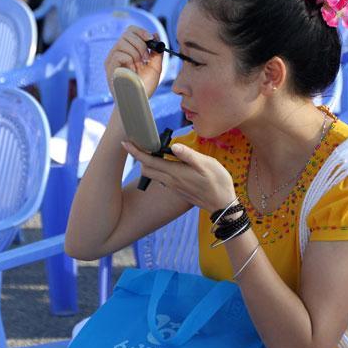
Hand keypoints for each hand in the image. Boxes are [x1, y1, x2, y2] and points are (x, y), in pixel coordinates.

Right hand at [105, 26, 162, 97]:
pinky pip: (119, 54)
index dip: (141, 31)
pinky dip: (129, 61)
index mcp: (128, 50)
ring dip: (135, 54)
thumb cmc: (144, 86)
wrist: (138, 100)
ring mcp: (112, 59)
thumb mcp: (155, 66)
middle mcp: (118, 52)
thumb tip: (155, 34)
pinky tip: (131, 71)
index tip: (151, 38)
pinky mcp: (109, 67)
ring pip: (123, 42)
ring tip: (137, 66)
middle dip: (140, 44)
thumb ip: (156, 51)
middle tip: (145, 58)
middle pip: (127, 34)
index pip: (130, 31)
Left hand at [122, 141, 236, 212]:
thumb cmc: (218, 182)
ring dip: (147, 163)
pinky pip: (161, 179)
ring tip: (150, 150)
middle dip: (138, 157)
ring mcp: (173, 187)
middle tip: (138, 142)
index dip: (136, 152)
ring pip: (153, 174)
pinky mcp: (178, 189)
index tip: (125, 143)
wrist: (222, 205)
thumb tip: (174, 146)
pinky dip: (157, 169)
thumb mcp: (207, 165)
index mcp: (175, 173)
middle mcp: (170, 181)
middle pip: (146, 169)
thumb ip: (189, 155)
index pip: (149, 161)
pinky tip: (165, 162)